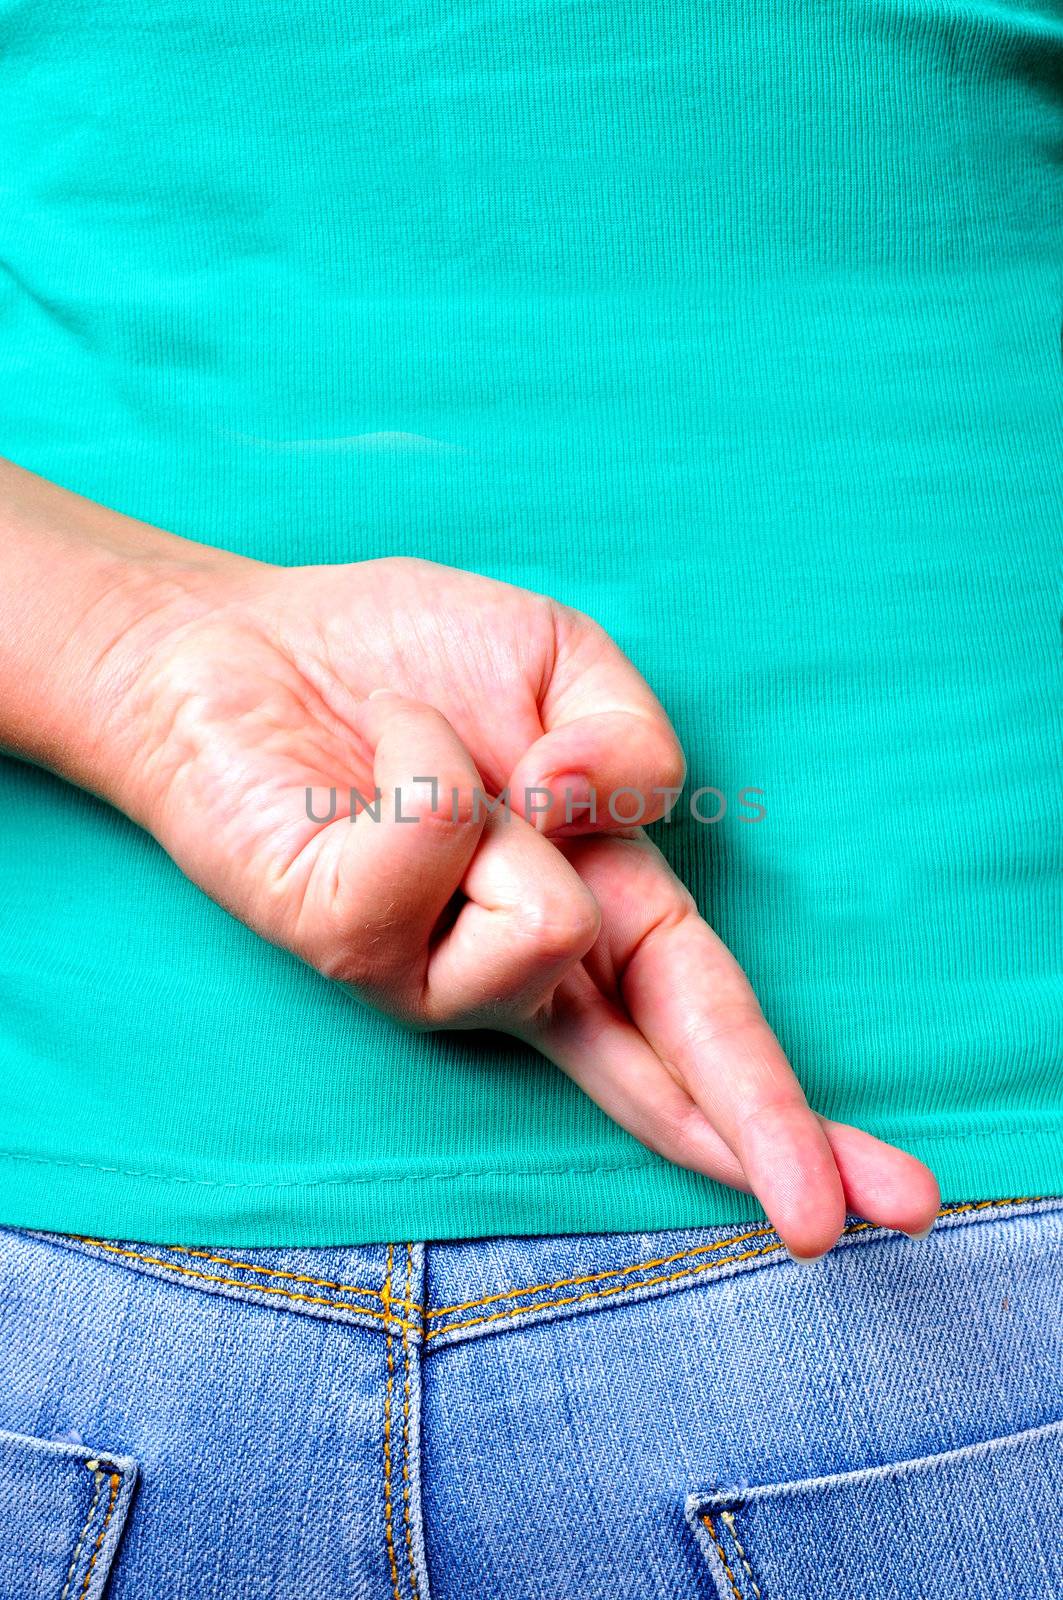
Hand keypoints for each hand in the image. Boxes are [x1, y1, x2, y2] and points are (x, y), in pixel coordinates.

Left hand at [103, 551, 937, 1258]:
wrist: (245, 641)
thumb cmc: (409, 663)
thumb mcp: (565, 665)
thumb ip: (628, 741)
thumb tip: (595, 815)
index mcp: (596, 911)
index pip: (710, 1021)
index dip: (790, 1109)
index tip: (888, 1203)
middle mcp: (520, 969)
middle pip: (666, 1074)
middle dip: (758, 1129)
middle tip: (828, 1223)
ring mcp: (431, 973)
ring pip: (550, 925)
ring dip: (507, 799)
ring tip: (433, 755)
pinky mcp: (345, 946)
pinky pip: (439, 841)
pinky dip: (421, 756)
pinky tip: (374, 754)